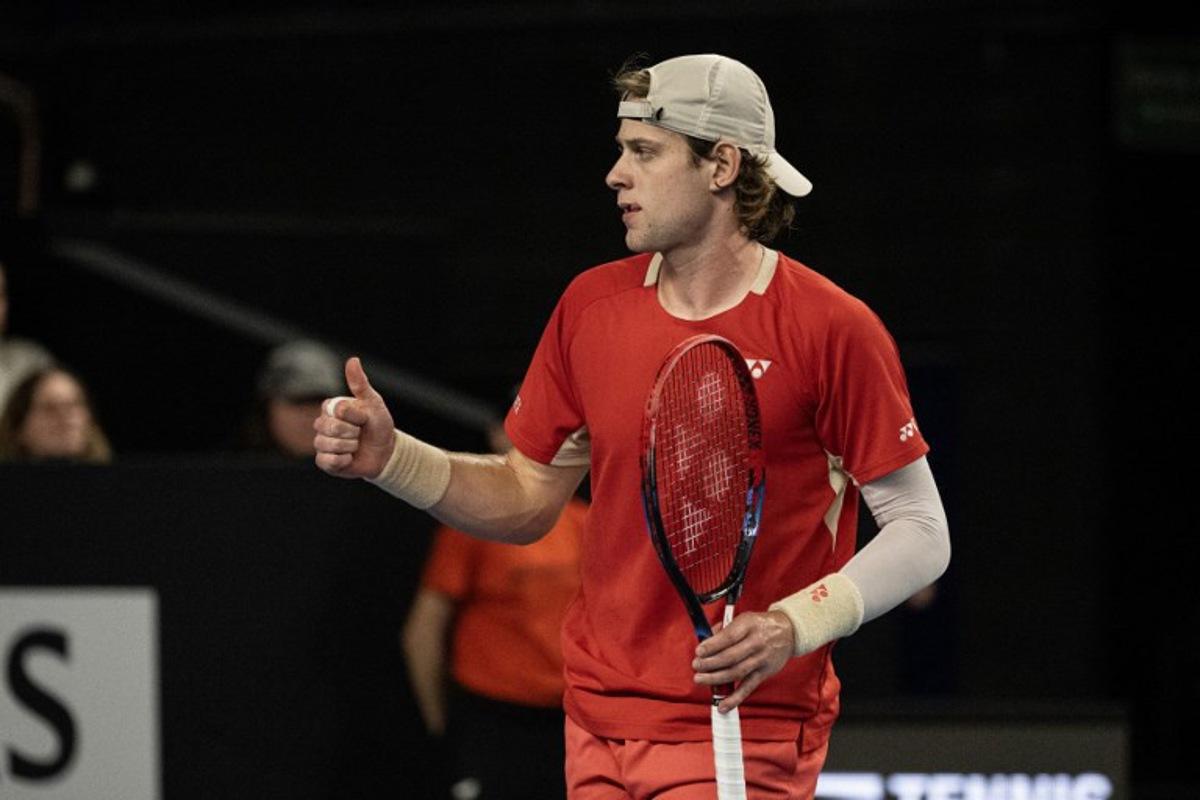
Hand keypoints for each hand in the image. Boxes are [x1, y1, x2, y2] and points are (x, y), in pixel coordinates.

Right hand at [313, 357, 396, 478]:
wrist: (385, 452)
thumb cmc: (378, 425)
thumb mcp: (373, 402)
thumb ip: (360, 383)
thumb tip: (353, 360)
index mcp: (331, 408)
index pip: (338, 410)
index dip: (355, 416)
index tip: (364, 418)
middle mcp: (322, 424)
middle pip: (330, 427)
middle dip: (352, 432)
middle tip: (360, 433)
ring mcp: (321, 443)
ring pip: (327, 444)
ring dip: (349, 447)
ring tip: (356, 446)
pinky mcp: (324, 461)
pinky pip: (327, 461)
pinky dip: (343, 460)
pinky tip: (350, 458)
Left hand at [692, 610, 794, 712]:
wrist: (789, 631)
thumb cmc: (761, 625)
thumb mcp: (744, 618)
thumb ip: (725, 628)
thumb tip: (706, 640)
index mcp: (749, 625)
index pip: (729, 636)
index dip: (712, 645)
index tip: (699, 651)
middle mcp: (756, 642)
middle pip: (730, 656)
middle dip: (710, 663)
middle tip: (696, 666)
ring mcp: (761, 659)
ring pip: (736, 672)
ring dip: (716, 678)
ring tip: (700, 679)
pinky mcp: (764, 673)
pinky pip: (748, 688)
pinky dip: (734, 698)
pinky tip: (722, 705)